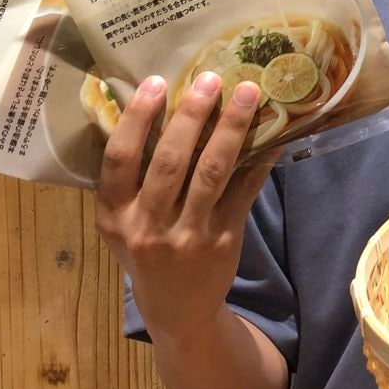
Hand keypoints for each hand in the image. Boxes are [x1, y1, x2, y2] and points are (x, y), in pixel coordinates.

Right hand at [95, 72, 275, 344]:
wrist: (178, 310)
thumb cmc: (147, 251)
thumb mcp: (122, 223)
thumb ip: (130, 179)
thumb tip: (156, 106)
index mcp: (114, 215)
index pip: (119, 159)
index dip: (137, 119)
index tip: (155, 82)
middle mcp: (148, 225)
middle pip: (170, 161)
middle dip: (191, 115)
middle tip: (209, 78)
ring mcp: (188, 235)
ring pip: (211, 172)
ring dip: (231, 128)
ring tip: (246, 92)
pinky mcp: (223, 239)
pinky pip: (245, 189)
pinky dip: (260, 158)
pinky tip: (274, 132)